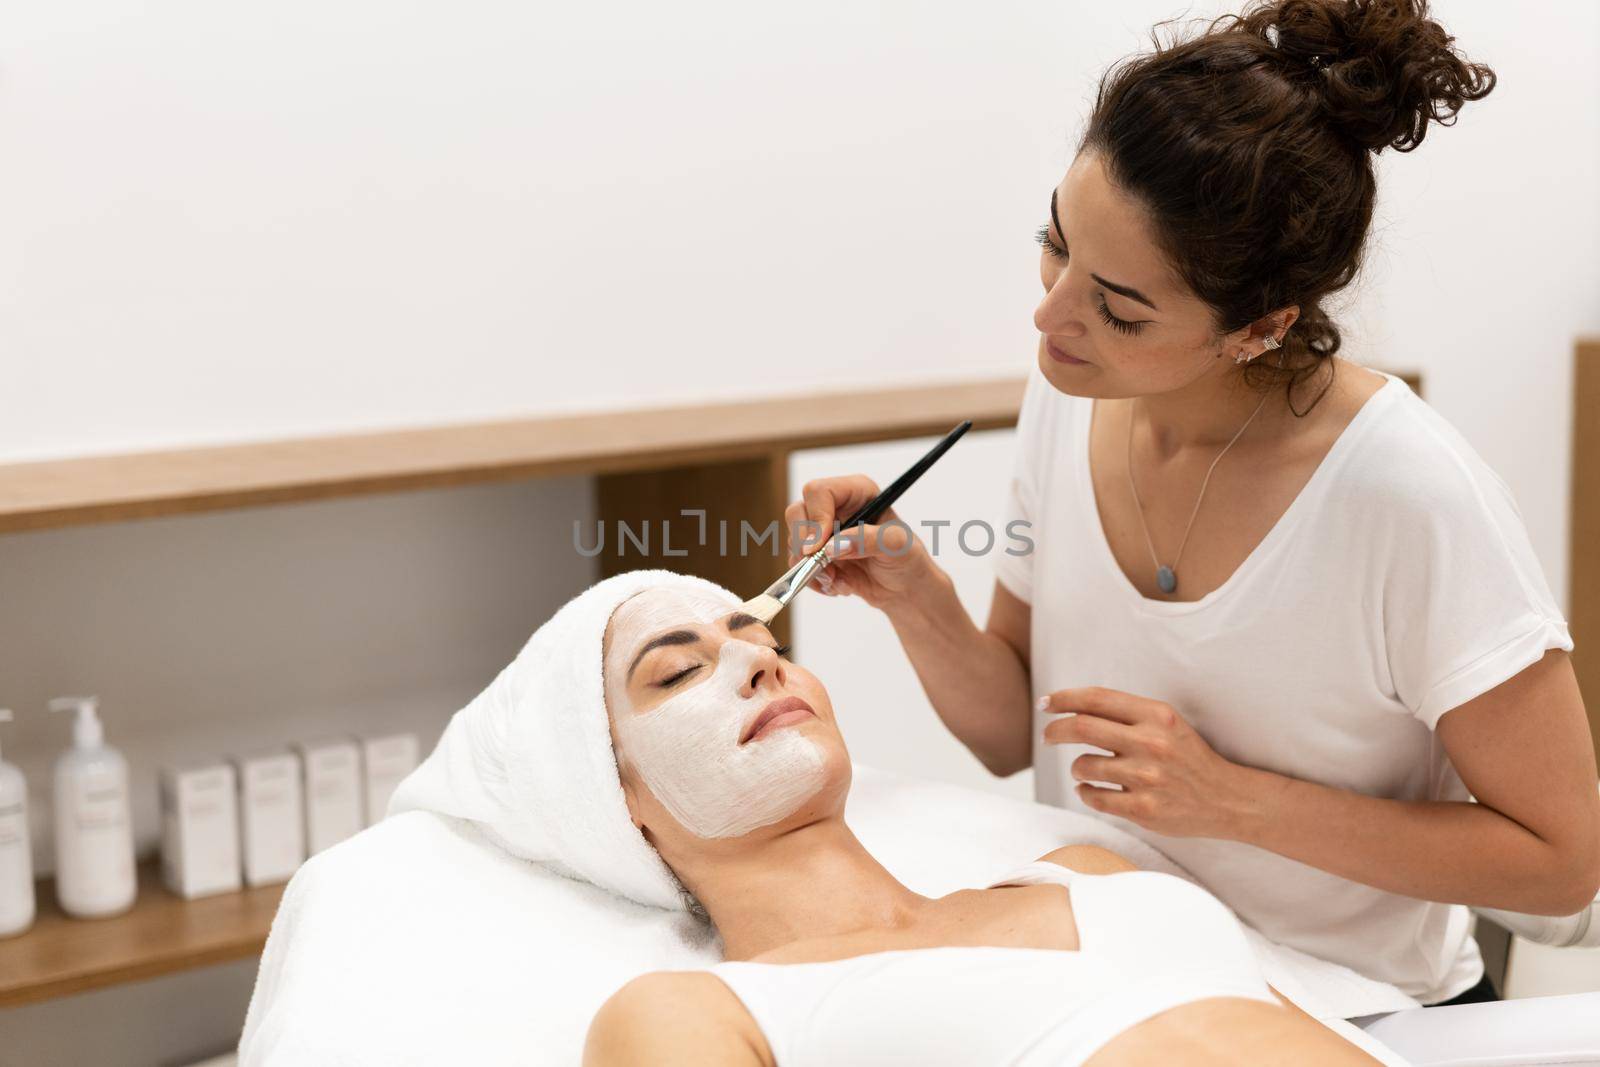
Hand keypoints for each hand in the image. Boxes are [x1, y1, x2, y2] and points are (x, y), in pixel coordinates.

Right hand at [782, 475, 933, 610]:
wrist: (904, 588)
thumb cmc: (907, 559)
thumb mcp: (896, 546)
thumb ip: (867, 540)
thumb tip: (831, 546)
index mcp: (856, 492)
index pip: (820, 492)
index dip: (815, 518)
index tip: (818, 547)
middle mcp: (835, 507)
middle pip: (797, 512)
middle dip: (804, 545)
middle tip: (824, 567)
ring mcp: (822, 531)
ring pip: (793, 542)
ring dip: (812, 568)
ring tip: (839, 581)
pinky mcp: (816, 555)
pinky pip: (797, 565)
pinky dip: (813, 581)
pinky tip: (838, 586)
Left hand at [1039, 687, 1259, 838]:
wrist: (1227, 798)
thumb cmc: (1188, 758)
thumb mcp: (1167, 724)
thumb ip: (1128, 715)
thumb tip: (1074, 708)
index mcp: (1156, 715)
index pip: (1097, 698)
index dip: (1064, 698)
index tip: (1046, 703)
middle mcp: (1151, 743)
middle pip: (1081, 728)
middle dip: (1055, 730)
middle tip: (1047, 736)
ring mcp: (1147, 778)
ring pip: (1084, 766)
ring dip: (1075, 768)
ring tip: (1083, 769)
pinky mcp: (1144, 809)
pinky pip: (1094, 797)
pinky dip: (1085, 792)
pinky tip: (1090, 789)